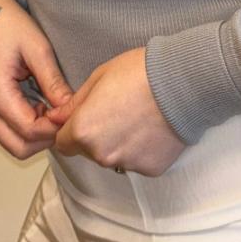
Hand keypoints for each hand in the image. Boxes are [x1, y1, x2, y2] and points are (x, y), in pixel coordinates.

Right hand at [0, 0, 73, 161]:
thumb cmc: (9, 25)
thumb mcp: (39, 50)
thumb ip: (54, 84)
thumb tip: (71, 110)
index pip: (29, 130)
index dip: (55, 128)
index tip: (72, 113)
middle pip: (19, 147)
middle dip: (45, 138)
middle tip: (64, 117)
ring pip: (13, 144)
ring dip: (36, 135)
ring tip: (53, 110)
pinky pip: (8, 131)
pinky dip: (27, 128)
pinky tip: (42, 107)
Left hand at [45, 47, 187, 177]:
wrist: (184, 82)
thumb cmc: (140, 72)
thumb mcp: (99, 77)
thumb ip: (74, 103)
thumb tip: (56, 117)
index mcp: (83, 131)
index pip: (63, 143)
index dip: (72, 130)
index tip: (87, 117)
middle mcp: (102, 154)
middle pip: (89, 151)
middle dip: (97, 135)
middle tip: (118, 111)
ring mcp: (128, 164)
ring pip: (114, 157)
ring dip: (120, 143)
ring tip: (139, 117)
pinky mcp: (151, 168)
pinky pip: (138, 161)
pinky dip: (142, 148)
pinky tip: (153, 128)